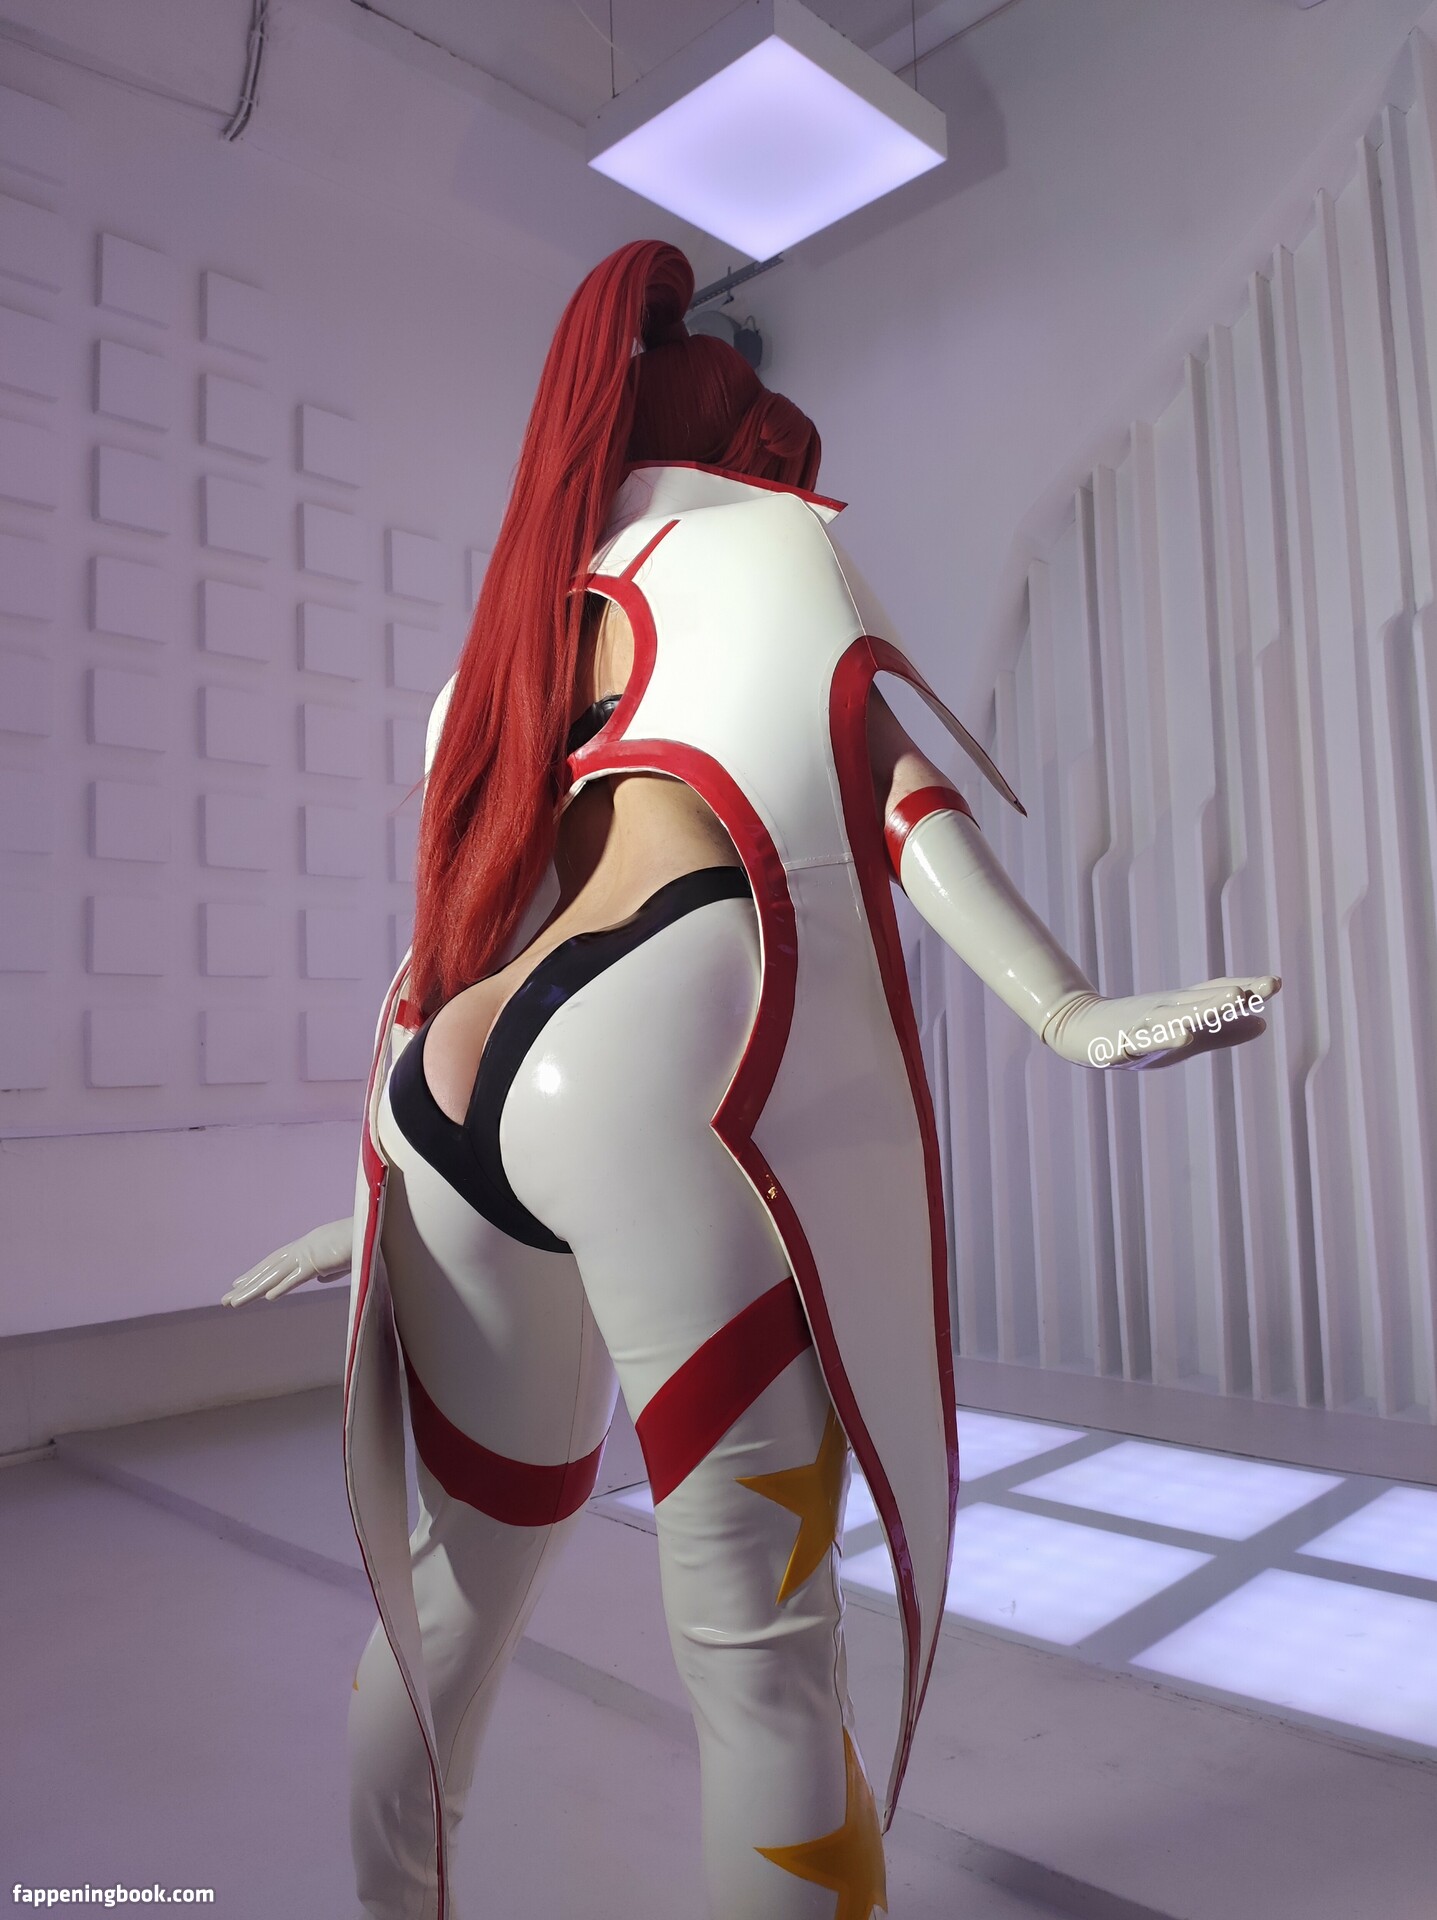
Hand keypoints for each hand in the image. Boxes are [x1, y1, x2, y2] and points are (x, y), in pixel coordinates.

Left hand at [221, 1218, 353, 1305]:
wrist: (377, 1230)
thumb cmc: (365, 1241)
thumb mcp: (346, 1259)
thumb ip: (331, 1271)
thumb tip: (320, 1280)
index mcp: (308, 1246)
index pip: (276, 1262)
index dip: (258, 1273)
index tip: (240, 1283)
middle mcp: (303, 1248)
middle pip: (269, 1268)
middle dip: (247, 1284)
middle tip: (227, 1298)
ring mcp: (309, 1254)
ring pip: (275, 1275)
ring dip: (253, 1289)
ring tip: (233, 1303)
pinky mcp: (320, 1260)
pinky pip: (297, 1276)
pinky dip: (282, 1286)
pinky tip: (268, 1297)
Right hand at [1042, 975, 1280, 1069]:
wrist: (1078, 1026)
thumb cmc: (1137, 1031)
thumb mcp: (1185, 1034)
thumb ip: (1224, 1031)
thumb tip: (1264, 1024)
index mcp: (1183, 1008)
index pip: (1217, 994)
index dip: (1246, 989)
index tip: (1275, 983)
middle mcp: (1165, 1010)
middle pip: (1201, 1002)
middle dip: (1229, 996)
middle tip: (1261, 987)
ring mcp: (1142, 1025)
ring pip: (1174, 1018)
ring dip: (1201, 1011)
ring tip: (1229, 1000)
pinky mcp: (1119, 1044)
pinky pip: (1139, 1043)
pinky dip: (1157, 1040)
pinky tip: (1181, 1038)